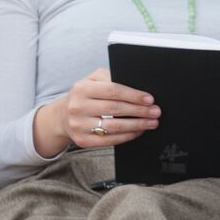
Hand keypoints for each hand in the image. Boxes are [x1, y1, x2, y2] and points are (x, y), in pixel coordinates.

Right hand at [33, 68, 159, 157]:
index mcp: (82, 88)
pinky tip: (138, 132)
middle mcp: (78, 107)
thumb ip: (110, 78)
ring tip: (152, 123)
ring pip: (114, 126)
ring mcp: (79, 125)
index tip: (150, 99)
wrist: (63, 116)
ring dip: (137, 125)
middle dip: (139, 111)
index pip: (113, 90)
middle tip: (156, 112)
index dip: (133, 95)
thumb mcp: (92, 81)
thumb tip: (137, 87)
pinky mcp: (83, 141)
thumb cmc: (85, 96)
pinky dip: (127, 136)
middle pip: (115, 109)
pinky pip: (110, 140)